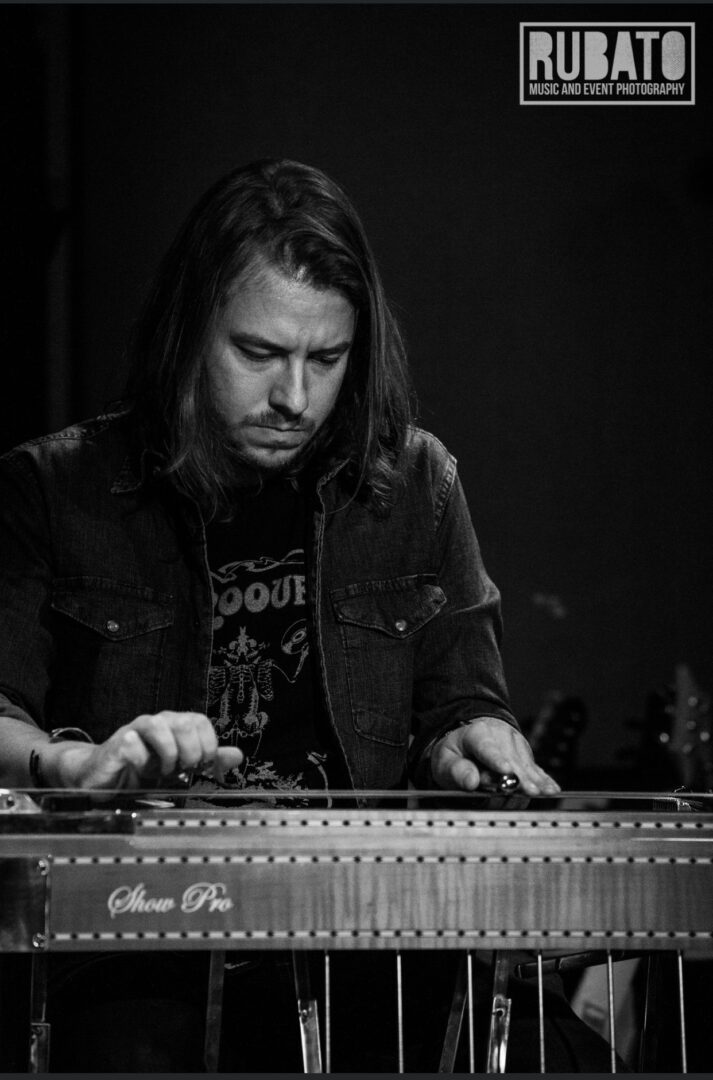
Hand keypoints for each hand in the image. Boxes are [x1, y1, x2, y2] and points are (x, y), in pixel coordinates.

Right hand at [43, 711, 242, 791]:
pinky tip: (141, 772)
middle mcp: (159, 722)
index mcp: (176, 725)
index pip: (201, 722)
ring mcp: (136, 729)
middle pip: (186, 722)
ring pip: (160, 726)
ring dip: (169, 755)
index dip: (208, 746)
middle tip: (185, 770)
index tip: (204, 768)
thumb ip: (209, 760)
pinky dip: (142, 762)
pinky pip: (134, 744)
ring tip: (165, 771)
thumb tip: (238, 755)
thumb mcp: (182, 769)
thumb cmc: (144, 772)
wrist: (106, 779)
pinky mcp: (118, 743)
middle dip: (192, 752)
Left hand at [429, 716, 559, 795]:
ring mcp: (516, 744)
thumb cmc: (458, 752)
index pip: (486, 747)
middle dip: (519, 776)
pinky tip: (551, 789)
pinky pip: (536, 769)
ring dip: (533, 780)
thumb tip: (471, 782)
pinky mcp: (526, 755)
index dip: (496, 760)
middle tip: (527, 791)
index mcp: (476, 733)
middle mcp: (500, 735)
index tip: (506, 770)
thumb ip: (456, 771)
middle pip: (511, 758)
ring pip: (525, 765)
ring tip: (541, 793)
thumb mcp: (446, 760)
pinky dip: (543, 780)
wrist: (472, 737)